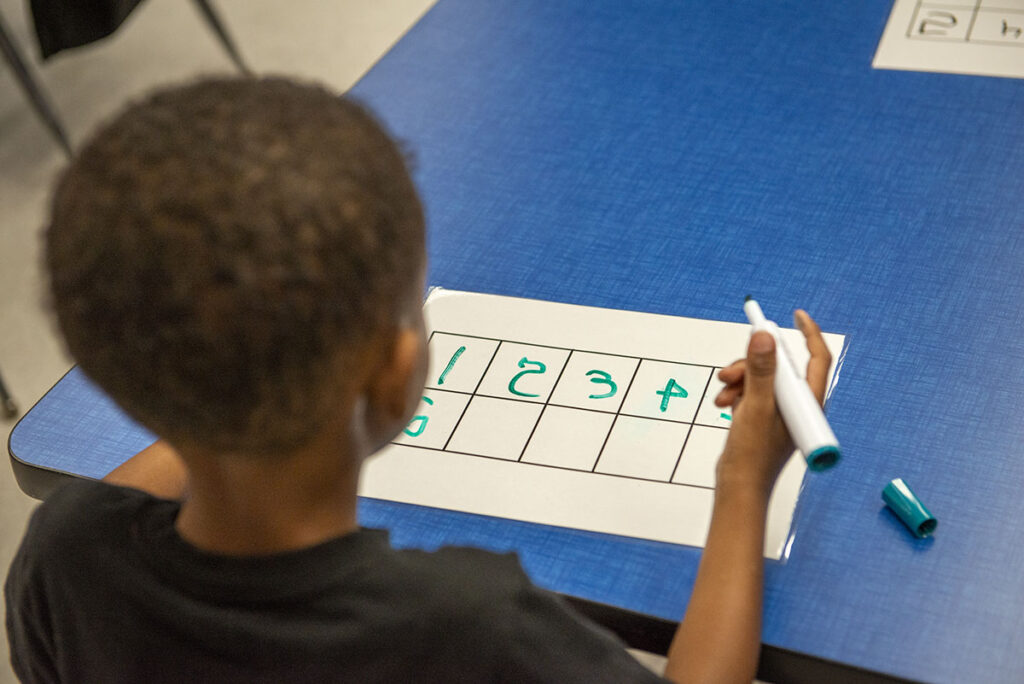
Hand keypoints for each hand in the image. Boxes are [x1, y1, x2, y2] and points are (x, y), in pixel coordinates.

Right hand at [713, 310, 831, 493]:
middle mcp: (798, 405)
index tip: (796, 315)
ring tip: (724, 395)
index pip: (817, 358)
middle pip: (780, 366)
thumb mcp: (756, 406)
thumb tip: (765, 337)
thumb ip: (762, 370)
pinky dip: (737, 393)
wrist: (739, 485)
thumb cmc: (753, 455)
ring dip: (740, 380)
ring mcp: (781, 412)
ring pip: (762, 378)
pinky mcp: (765, 418)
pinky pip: (752, 392)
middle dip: (752, 363)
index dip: (809, 333)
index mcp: (807, 402)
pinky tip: (725, 404)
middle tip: (731, 372)